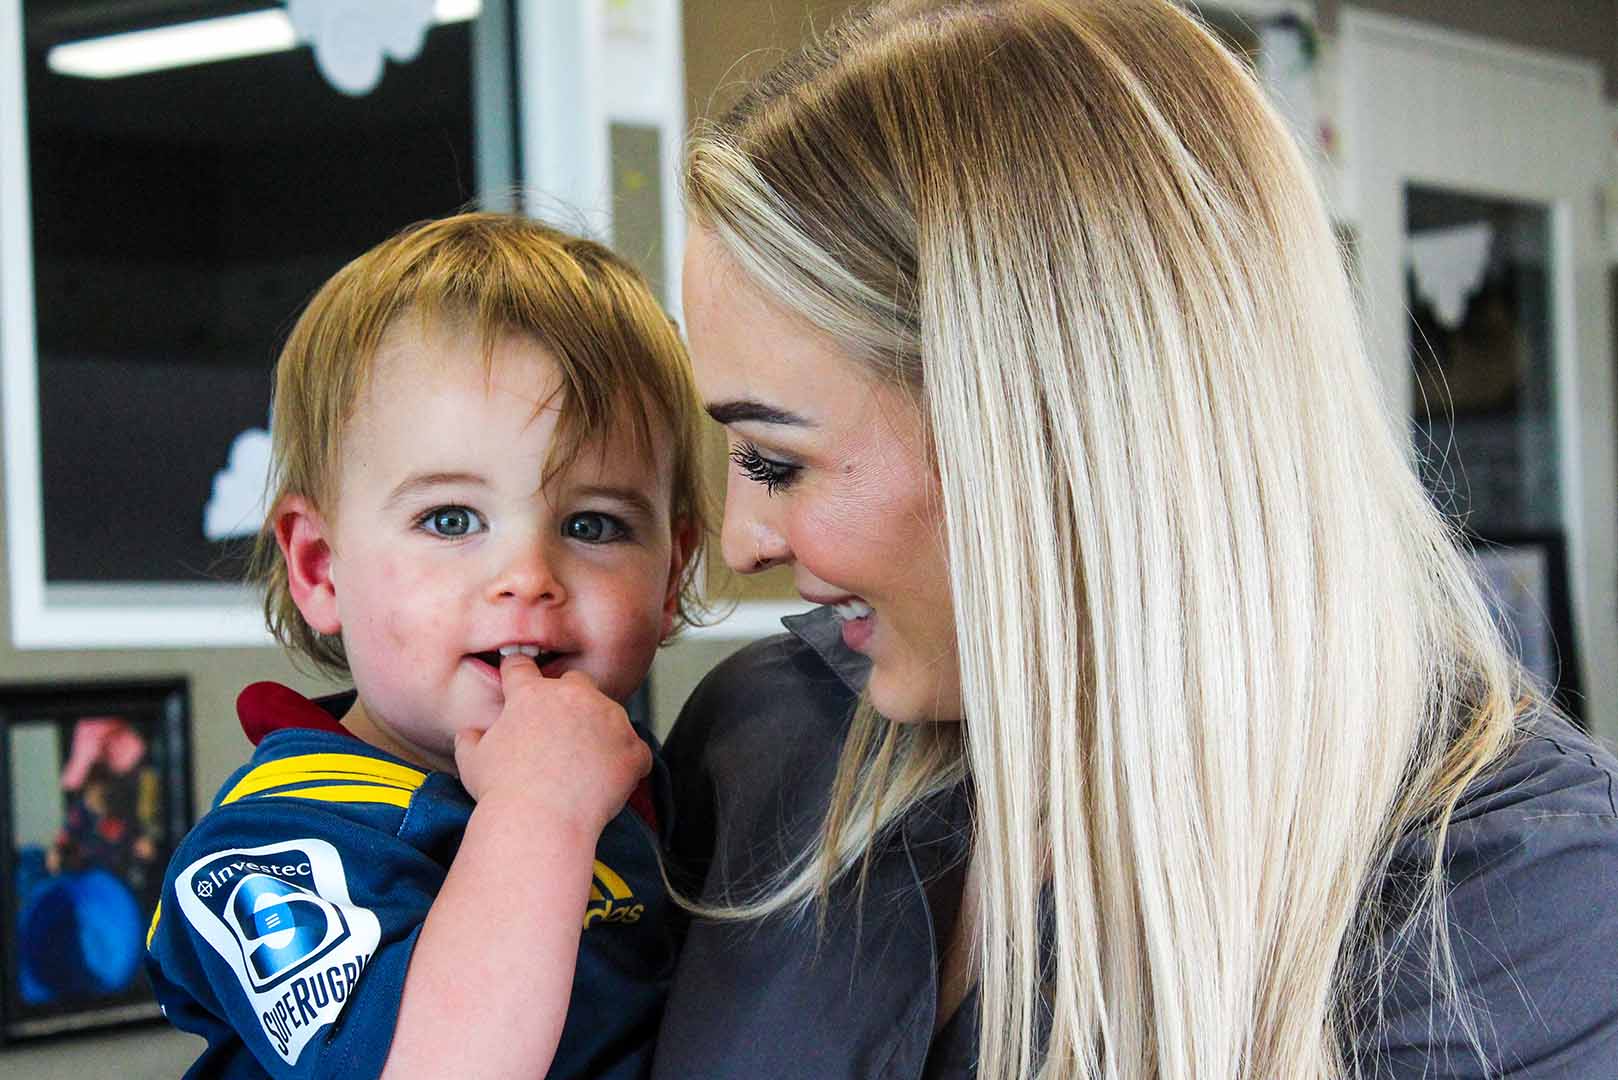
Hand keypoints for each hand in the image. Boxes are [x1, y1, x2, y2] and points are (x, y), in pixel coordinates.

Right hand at [453, 655, 650, 836]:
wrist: (541, 821)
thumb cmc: (503, 792)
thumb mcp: (472, 761)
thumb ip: (470, 739)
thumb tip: (469, 734)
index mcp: (531, 694)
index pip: (521, 667)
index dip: (519, 676)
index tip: (521, 683)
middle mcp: (574, 696)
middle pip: (575, 682)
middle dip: (570, 701)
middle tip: (560, 734)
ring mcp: (608, 719)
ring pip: (609, 715)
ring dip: (600, 732)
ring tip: (583, 768)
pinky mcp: (632, 747)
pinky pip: (635, 750)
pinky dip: (626, 763)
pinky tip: (608, 783)